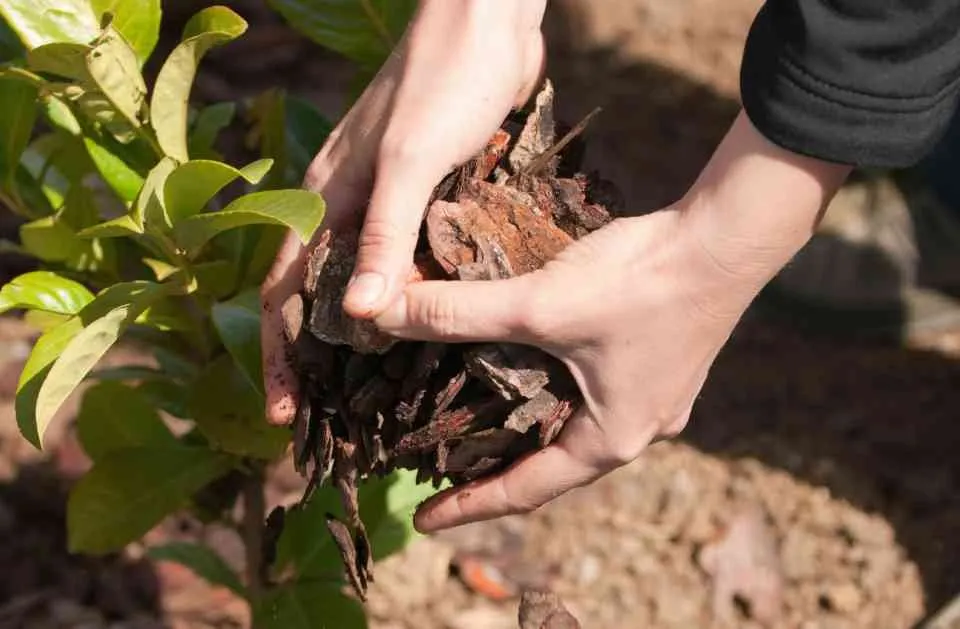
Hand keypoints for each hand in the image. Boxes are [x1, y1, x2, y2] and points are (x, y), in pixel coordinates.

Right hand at [260, 0, 546, 423]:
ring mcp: (392, 203)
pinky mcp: (431, 198)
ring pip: (371, 282)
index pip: (285, 292)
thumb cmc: (442, 82)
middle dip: (322, 359)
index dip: (280, 356)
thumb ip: (381, 235)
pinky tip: (438, 328)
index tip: (285, 414)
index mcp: (325, 197)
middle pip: (323, 296)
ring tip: (386, 392)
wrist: (489, 22)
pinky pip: (413, 261)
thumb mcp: (407, 162)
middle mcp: (351, 206)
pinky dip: (417, 297)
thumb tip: (357, 318)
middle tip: (337, 419)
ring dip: (373, 333)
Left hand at [374, 210, 740, 531]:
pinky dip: (548, 387)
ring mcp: (651, 396)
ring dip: (523, 425)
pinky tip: (524, 364)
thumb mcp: (540, 305)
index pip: (526, 491)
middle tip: (441, 469)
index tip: (424, 519)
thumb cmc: (642, 283)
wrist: (726, 238)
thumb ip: (459, 313)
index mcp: (611, 439)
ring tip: (474, 420)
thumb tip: (381, 313)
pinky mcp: (654, 360)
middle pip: (550, 464)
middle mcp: (635, 428)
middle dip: (495, 469)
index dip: (470, 506)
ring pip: (570, 424)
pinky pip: (589, 390)